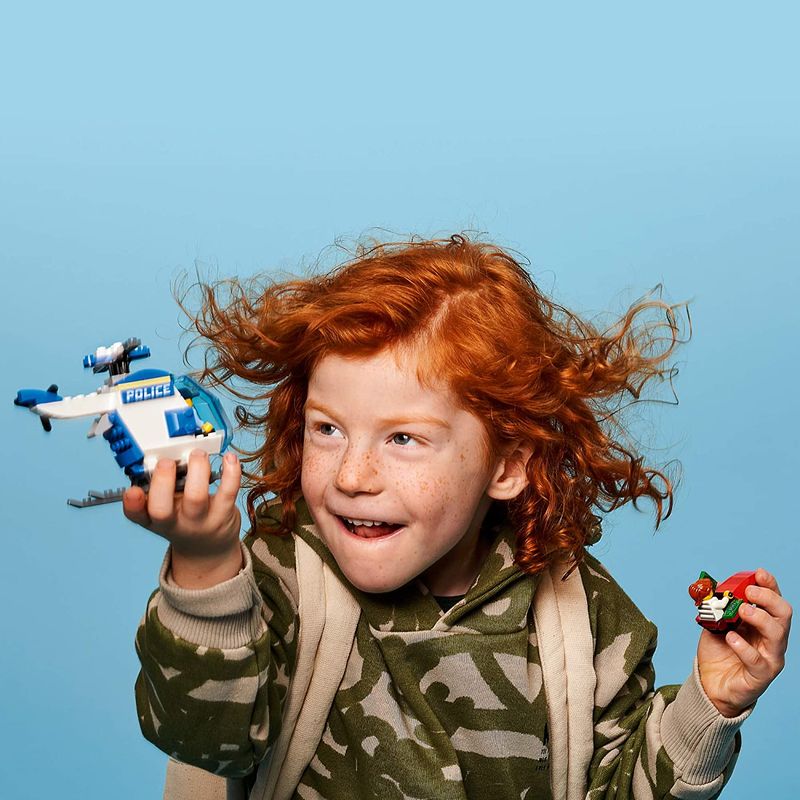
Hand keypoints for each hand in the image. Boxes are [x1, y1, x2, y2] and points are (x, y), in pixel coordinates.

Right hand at [123, 449, 242, 587]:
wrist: (208, 548)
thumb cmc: (183, 519)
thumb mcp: (165, 507)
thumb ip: (159, 486)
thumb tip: (162, 452)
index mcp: (153, 519)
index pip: (136, 515)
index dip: (132, 503)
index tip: (132, 490)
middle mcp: (174, 523)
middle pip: (162, 510)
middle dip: (162, 481)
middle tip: (166, 462)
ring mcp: (200, 521)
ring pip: (196, 497)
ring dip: (197, 470)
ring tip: (198, 454)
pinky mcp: (224, 514)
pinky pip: (228, 492)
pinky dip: (231, 472)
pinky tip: (229, 458)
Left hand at [696, 568, 791, 716]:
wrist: (711, 684)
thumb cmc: (719, 652)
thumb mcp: (715, 623)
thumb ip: (717, 607)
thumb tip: (710, 588)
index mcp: (762, 623)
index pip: (774, 600)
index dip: (769, 585)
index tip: (759, 573)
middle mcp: (771, 639)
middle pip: (783, 614)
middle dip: (768, 598)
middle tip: (749, 592)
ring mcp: (769, 657)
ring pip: (778, 634)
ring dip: (760, 618)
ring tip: (742, 610)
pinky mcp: (760, 675)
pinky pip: (757, 660)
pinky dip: (744, 647)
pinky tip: (730, 638)